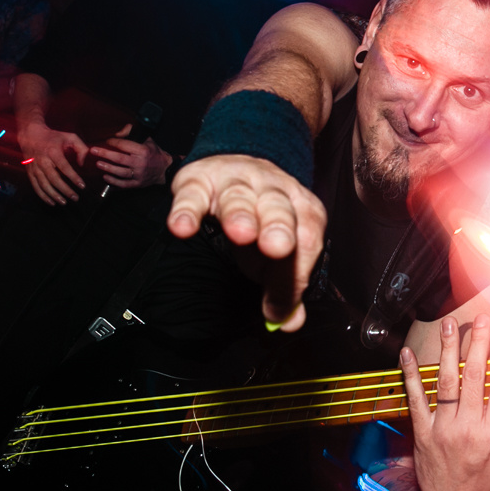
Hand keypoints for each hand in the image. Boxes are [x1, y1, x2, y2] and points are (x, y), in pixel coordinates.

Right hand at [18, 120, 88, 204]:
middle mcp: (42, 161)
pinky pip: (36, 187)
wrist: (30, 134)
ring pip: (44, 185)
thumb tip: (82, 164)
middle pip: (54, 179)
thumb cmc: (53, 137)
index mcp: (53, 152)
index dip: (73, 177)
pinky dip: (43, 196)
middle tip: (75, 197)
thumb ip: (81, 148)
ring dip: (55, 195)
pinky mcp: (30, 172)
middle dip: (65, 190)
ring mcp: (35, 167)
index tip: (82, 186)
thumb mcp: (70, 137)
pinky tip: (52, 202)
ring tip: (65, 202)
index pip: (64, 167)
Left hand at [91, 123, 172, 188]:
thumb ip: (134, 135)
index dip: (113, 142)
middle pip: (119, 158)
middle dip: (105, 154)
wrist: (166, 170)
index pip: (124, 145)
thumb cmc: (155, 154)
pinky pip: (124, 184)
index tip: (106, 141)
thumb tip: (124, 127)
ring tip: (98, 164)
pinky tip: (105, 178)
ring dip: (108, 168)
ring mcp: (139, 174)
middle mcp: (140, 163)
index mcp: (143, 151)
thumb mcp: (147, 141)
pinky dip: (114, 181)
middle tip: (93, 151)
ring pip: (120, 172)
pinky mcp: (138, 184)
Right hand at [168, 154, 326, 329]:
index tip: (280, 307)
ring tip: (241, 233)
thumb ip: (285, 288)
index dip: (295, 275)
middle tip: (279, 248)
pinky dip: (186, 210)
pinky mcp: (199, 180)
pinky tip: (182, 228)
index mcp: (301, 209)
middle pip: (279, 209)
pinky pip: (192, 194)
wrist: (237, 167)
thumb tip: (287, 323)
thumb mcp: (279, 253)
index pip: (307, 239)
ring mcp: (236, 182)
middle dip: (280, 228)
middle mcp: (272, 191)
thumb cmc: (261, 216)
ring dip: (240, 214)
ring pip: (239, 197)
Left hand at [399, 315, 489, 490]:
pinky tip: (407, 354)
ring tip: (450, 325)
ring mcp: (443, 429)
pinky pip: (416, 399)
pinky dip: (410, 376)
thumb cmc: (489, 488)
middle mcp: (468, 428)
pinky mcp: (423, 433)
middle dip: (479, 344)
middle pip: (474, 377)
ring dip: (448, 350)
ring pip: (446, 381)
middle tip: (482, 321)